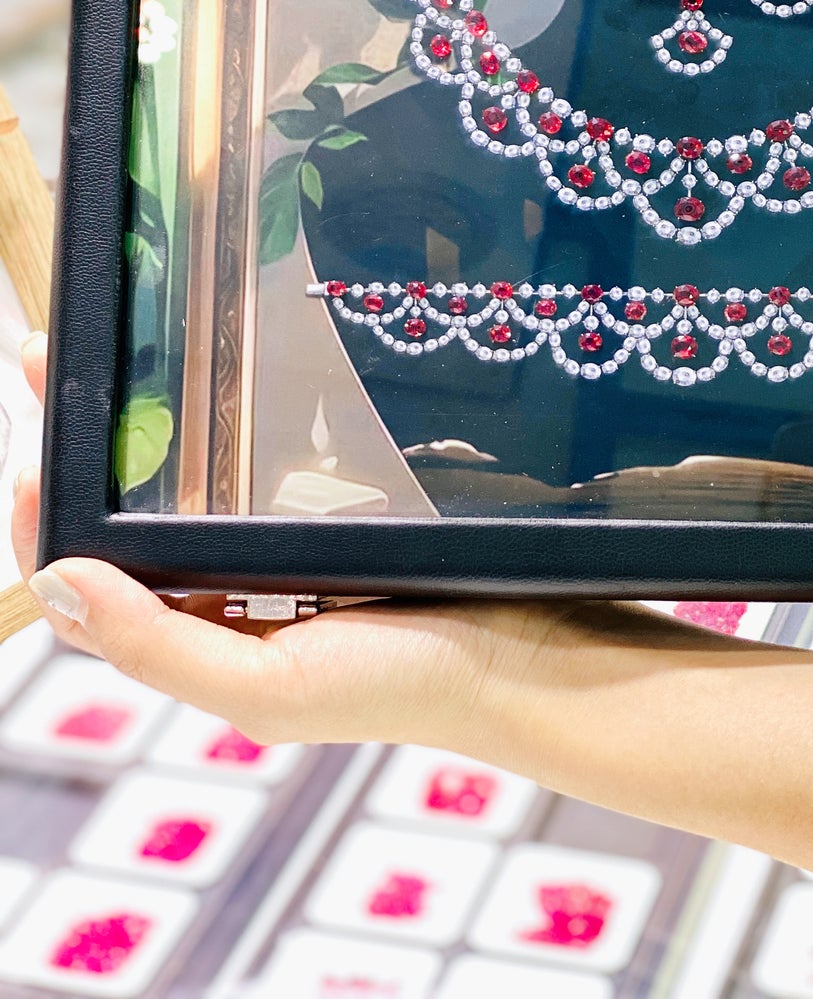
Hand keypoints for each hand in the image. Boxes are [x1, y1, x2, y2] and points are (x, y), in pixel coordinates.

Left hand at [10, 334, 746, 770]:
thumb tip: (54, 578)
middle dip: (90, 436)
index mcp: (204, 637)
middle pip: (133, 509)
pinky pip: (273, 453)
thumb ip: (156, 643)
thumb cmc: (409, 685)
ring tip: (120, 349)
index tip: (36, 419)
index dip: (48, 504)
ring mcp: (294, 541)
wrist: (539, 653)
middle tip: (56, 349)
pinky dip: (235, 415)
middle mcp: (238, 589)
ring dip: (155, 418)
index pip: (90, 575)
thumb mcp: (267, 687)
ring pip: (198, 475)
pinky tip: (225, 372)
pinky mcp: (349, 501)